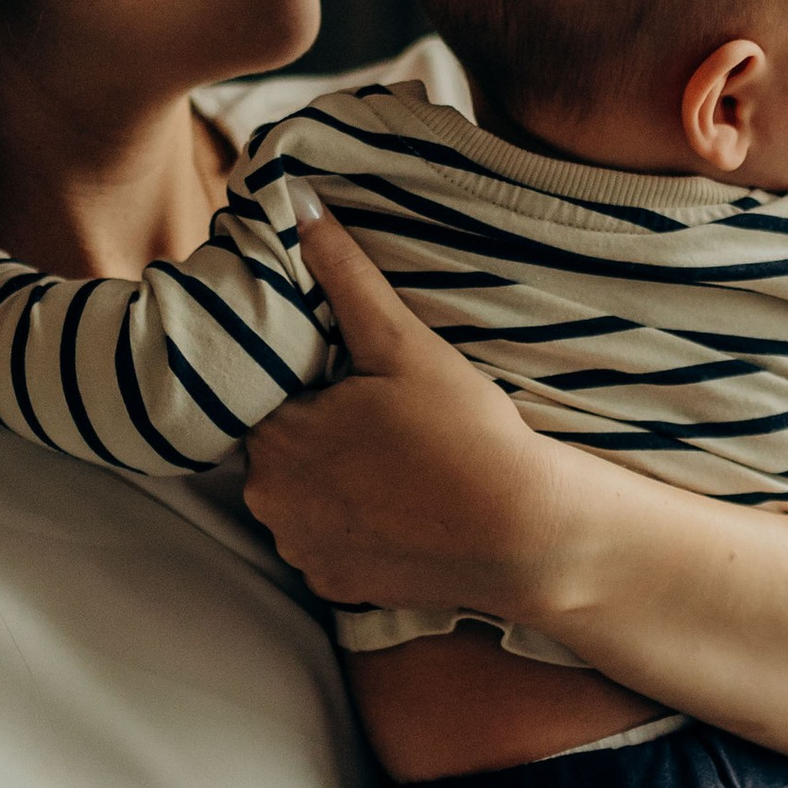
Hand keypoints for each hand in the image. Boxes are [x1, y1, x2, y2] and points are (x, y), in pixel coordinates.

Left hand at [242, 212, 587, 617]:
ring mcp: (301, 551)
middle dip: (316, 433)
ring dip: (328, 483)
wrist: (523, 532)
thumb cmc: (464, 433)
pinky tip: (396, 508)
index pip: (264, 396)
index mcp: (275, 437)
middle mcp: (270, 502)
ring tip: (392, 463)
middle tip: (381, 420)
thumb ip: (343, 271)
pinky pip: (325, 544)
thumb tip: (297, 200)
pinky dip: (350, 529)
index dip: (308, 384)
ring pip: (298, 498)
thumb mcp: (403, 342)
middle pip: (277, 449)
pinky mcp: (334, 587)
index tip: (352, 383)